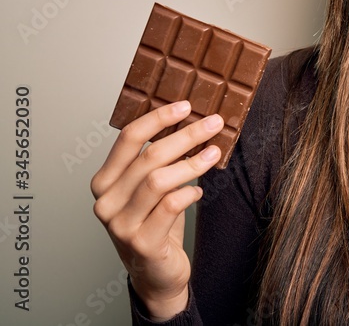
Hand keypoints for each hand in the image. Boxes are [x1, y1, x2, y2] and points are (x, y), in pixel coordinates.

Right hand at [91, 100, 222, 320]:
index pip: (127, 138)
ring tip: (214, 154)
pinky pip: (170, 206)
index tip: (186, 105)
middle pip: (149, 156)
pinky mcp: (141, 243)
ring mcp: (120, 224)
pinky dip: (189, 193)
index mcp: (105, 181)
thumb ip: (158, 160)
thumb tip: (190, 120)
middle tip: (213, 123)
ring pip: (159, 180)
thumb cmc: (156, 224)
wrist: (156, 274)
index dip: (157, 118)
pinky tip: (198, 191)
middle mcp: (106, 202)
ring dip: (192, 163)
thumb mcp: (151, 188)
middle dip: (186, 135)